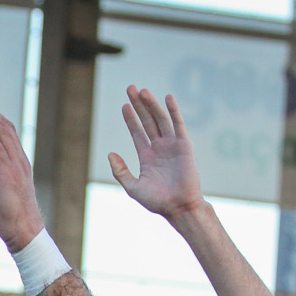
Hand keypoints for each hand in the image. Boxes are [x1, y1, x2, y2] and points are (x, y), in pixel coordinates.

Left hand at [0, 96, 45, 253]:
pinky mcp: (6, 174)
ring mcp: (14, 165)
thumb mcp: (7, 189)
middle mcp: (18, 159)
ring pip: (0, 132)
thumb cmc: (13, 216)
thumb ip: (4, 176)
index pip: (7, 131)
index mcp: (19, 162)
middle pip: (3, 126)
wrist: (23, 231)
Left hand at [107, 86, 204, 220]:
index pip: (137, 132)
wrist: (178, 207)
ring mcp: (172, 145)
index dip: (130, 118)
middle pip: (147, 121)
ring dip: (152, 105)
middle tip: (131, 88)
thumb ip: (120, 171)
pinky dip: (174, 111)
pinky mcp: (184, 146)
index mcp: (147, 156)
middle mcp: (159, 148)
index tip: (124, 105)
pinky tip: (168, 98)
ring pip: (160, 120)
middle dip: (139, 105)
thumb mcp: (132, 187)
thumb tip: (110, 153)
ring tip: (142, 90)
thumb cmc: (157, 201)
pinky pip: (178, 125)